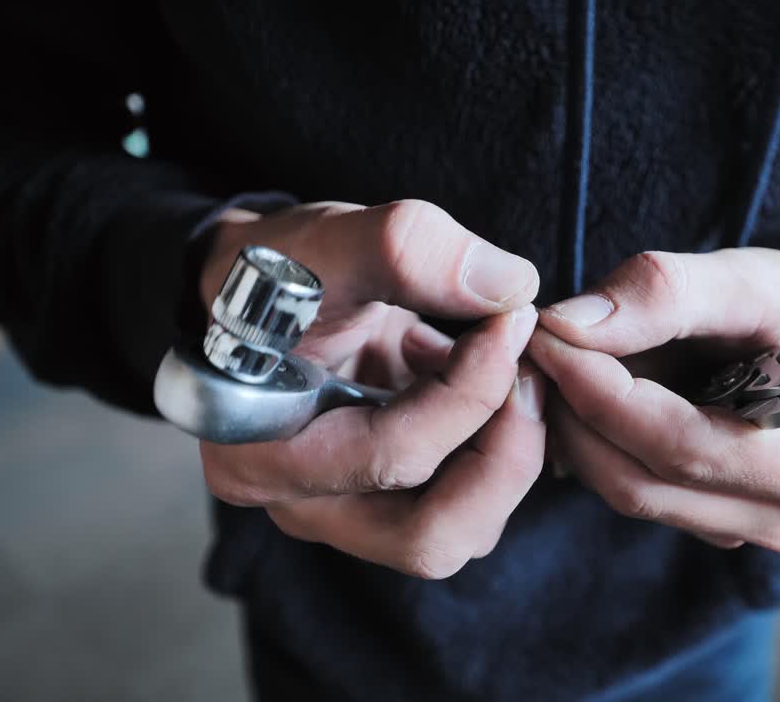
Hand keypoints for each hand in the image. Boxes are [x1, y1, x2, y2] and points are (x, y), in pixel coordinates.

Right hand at [198, 200, 545, 577]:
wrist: (249, 289)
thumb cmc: (266, 272)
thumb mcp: (322, 242)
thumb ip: (402, 250)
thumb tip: (509, 286)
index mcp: (262, 458)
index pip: (391, 458)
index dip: (471, 392)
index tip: (512, 321)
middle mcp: (306, 506)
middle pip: (434, 537)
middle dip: (507, 453)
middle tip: (530, 372)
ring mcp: (353, 508)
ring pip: (463, 524)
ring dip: (507, 444)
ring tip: (497, 358)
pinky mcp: (392, 493)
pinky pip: (467, 494)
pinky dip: (496, 434)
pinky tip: (475, 365)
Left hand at [529, 248, 779, 551]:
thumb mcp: (756, 279)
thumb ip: (668, 293)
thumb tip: (569, 325)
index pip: (686, 447)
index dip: (602, 393)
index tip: (546, 336)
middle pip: (645, 482)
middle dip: (576, 411)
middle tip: (534, 344)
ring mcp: (747, 528)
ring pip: (627, 490)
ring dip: (577, 425)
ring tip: (562, 356)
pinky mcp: (709, 521)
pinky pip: (631, 488)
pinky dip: (593, 438)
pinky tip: (584, 388)